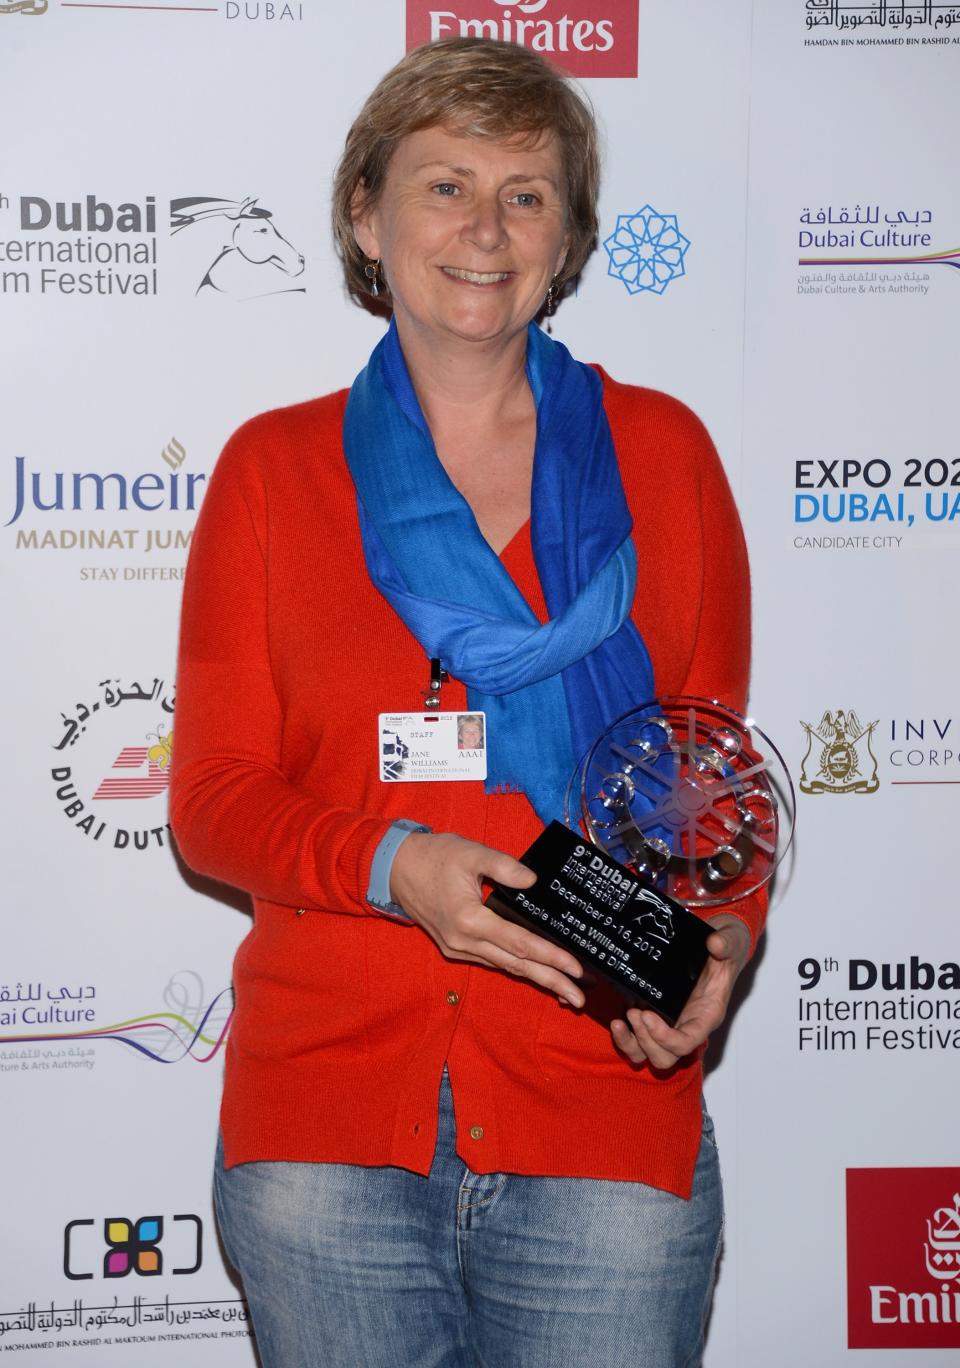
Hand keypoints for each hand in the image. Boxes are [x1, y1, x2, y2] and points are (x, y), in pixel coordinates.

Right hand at [390, 832, 585, 1006]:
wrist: (395, 869)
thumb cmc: (434, 857)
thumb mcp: (471, 852)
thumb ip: (505, 867)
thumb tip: (533, 881)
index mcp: (470, 919)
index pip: (520, 943)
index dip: (551, 956)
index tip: (576, 968)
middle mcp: (464, 941)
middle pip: (516, 965)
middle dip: (550, 982)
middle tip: (579, 998)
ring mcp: (457, 948)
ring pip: (504, 967)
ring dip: (536, 979)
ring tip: (564, 992)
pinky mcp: (454, 947)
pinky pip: (491, 962)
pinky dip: (515, 968)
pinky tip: (533, 973)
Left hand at [610, 914, 751, 1069]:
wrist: (717, 942)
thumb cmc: (725, 948)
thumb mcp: (731, 940)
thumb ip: (726, 943)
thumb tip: (716, 943)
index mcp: (706, 1015)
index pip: (687, 1042)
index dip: (666, 1039)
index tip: (648, 1015)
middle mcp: (687, 1025)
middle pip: (665, 1056)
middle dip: (646, 1040)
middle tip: (635, 1013)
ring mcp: (670, 1024)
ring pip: (647, 1054)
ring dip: (631, 1043)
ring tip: (622, 1018)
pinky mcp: (655, 1016)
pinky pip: (638, 1041)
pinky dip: (625, 1038)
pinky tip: (617, 1021)